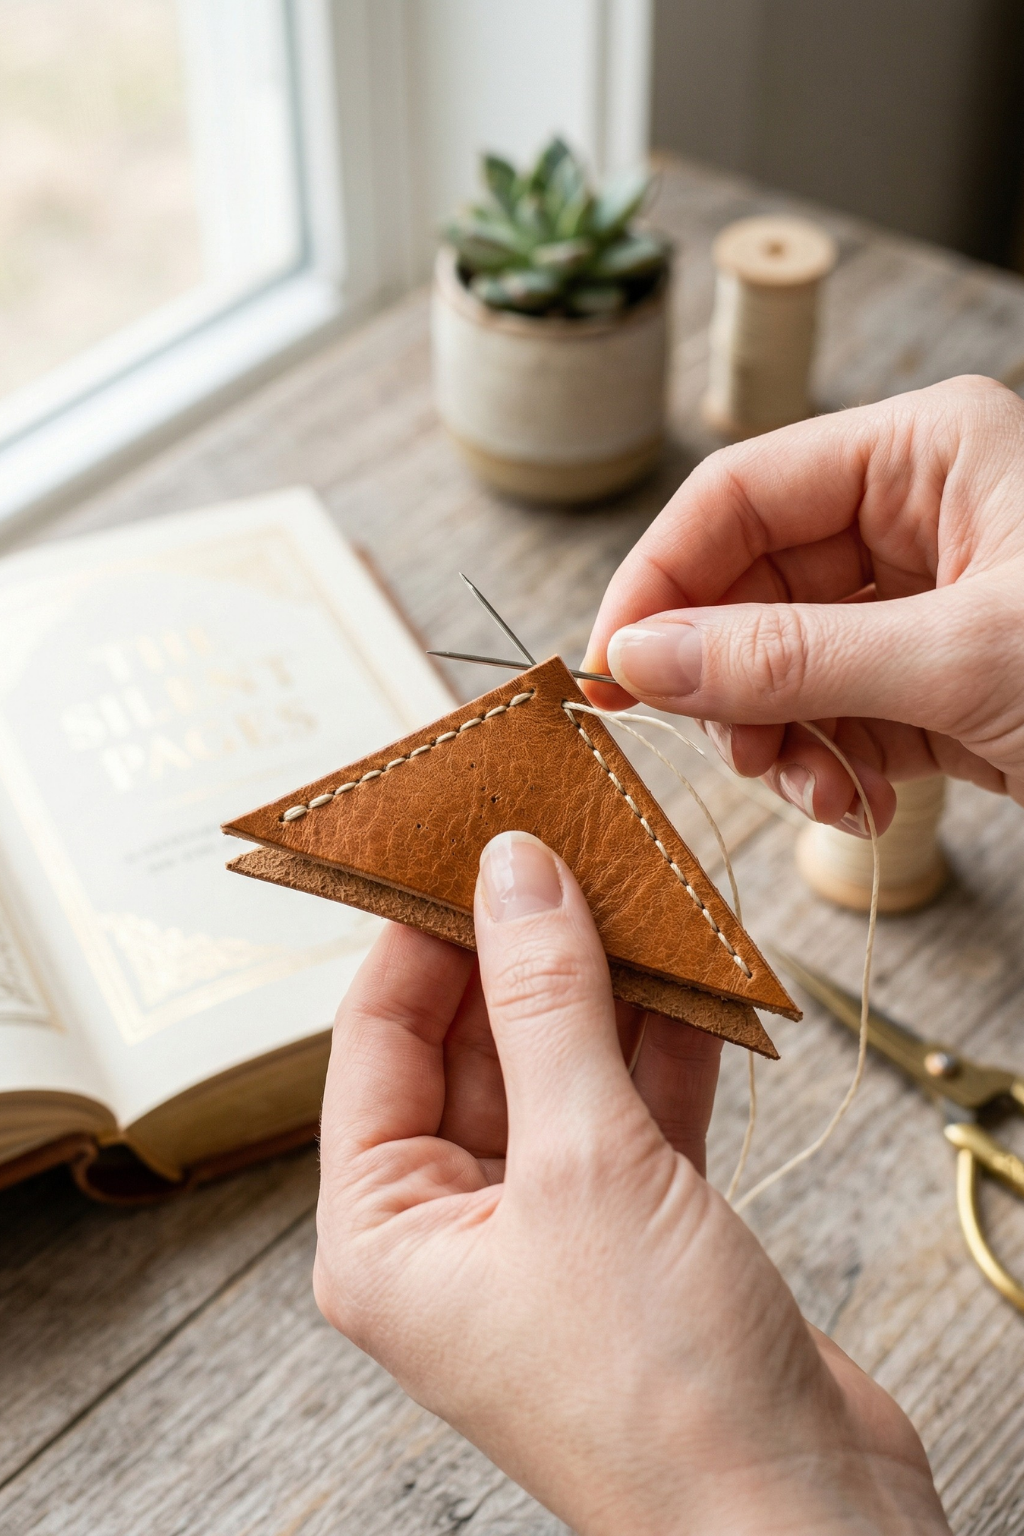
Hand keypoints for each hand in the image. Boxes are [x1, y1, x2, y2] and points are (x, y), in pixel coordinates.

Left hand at [314, 831, 948, 1534]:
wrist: (803, 1525)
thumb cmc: (660, 1398)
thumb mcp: (584, 1165)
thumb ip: (548, 1005)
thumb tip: (514, 875)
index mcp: (384, 1234)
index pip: (379, 1039)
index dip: (422, 931)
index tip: (467, 840)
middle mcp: (453, 1228)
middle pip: (475, 1042)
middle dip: (526, 946)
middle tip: (566, 844)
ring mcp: (549, 1227)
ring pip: (563, 1065)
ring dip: (606, 982)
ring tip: (637, 883)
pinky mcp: (637, 1229)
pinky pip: (633, 1103)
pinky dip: (665, 1038)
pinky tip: (696, 968)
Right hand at [584, 375, 1023, 834]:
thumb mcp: (958, 659)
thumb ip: (786, 657)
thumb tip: (639, 659)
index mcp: (923, 454)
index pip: (737, 497)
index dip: (659, 581)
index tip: (608, 670)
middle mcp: (912, 516)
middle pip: (748, 586)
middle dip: (729, 679)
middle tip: (725, 747)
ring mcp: (919, 602)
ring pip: (780, 661)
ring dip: (777, 736)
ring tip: (818, 789)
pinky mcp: (931, 680)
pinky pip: (832, 713)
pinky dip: (825, 765)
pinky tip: (857, 801)